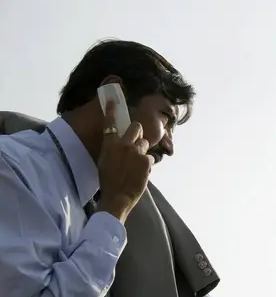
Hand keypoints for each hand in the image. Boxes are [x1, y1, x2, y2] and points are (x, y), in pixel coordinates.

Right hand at [97, 101, 153, 221]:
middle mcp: (124, 145)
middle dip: (138, 131)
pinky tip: (141, 173)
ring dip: (143, 150)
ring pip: (145, 143)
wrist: (117, 197)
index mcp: (110, 145)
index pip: (110, 123)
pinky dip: (147, 164)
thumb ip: (112, 150)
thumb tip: (119, 145)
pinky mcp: (147, 161)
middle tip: (137, 140)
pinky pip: (150, 158)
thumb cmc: (107, 182)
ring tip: (136, 164)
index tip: (113, 99)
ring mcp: (137, 152)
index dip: (112, 110)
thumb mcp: (105, 162)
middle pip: (137, 127)